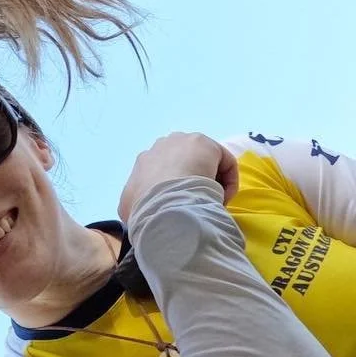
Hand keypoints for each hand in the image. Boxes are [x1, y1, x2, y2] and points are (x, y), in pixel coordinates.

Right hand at [118, 133, 239, 222]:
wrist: (163, 199)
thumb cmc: (146, 205)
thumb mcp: (128, 209)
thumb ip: (132, 206)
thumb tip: (133, 215)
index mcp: (145, 161)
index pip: (165, 169)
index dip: (177, 186)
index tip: (183, 204)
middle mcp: (162, 145)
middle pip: (186, 160)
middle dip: (194, 178)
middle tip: (199, 201)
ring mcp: (184, 141)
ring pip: (206, 161)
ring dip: (212, 180)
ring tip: (213, 202)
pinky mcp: (206, 144)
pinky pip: (224, 163)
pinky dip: (228, 181)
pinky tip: (224, 198)